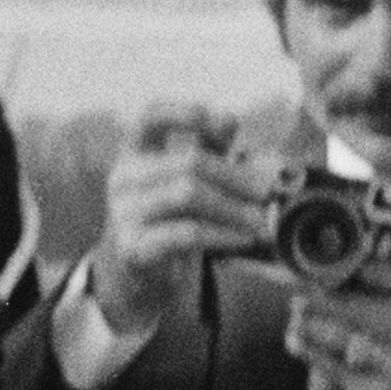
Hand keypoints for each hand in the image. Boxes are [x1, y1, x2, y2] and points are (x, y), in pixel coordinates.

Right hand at [79, 107, 270, 347]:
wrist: (137, 276)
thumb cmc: (167, 221)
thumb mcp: (185, 181)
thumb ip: (206, 148)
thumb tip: (230, 119)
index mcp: (132, 153)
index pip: (150, 117)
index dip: (185, 112)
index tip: (226, 125)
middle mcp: (123, 179)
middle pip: (188, 162)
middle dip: (235, 176)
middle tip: (267, 193)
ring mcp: (123, 213)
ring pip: (188, 195)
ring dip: (234, 208)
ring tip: (261, 220)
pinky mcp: (133, 247)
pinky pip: (186, 233)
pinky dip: (222, 234)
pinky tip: (244, 239)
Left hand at [291, 263, 390, 389]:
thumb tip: (353, 273)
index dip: (376, 271)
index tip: (346, 265)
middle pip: (369, 309)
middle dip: (329, 298)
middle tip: (301, 289)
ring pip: (346, 337)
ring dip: (313, 323)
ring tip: (294, 313)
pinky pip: (335, 367)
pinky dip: (311, 352)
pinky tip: (296, 341)